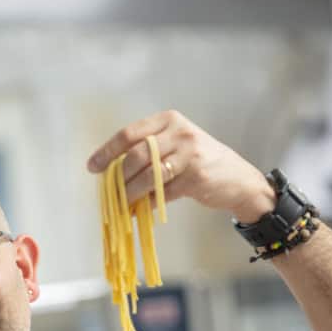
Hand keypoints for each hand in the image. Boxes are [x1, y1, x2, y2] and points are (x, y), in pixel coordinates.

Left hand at [86, 110, 275, 222]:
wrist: (238, 179)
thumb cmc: (199, 162)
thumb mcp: (176, 145)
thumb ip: (148, 152)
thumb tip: (111, 173)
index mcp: (169, 120)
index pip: (129, 133)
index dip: (107, 151)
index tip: (92, 167)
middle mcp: (179, 132)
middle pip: (137, 155)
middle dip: (119, 177)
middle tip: (108, 191)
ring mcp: (189, 154)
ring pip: (148, 175)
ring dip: (130, 193)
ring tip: (121, 204)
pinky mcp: (196, 176)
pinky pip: (162, 193)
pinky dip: (148, 204)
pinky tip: (140, 210)